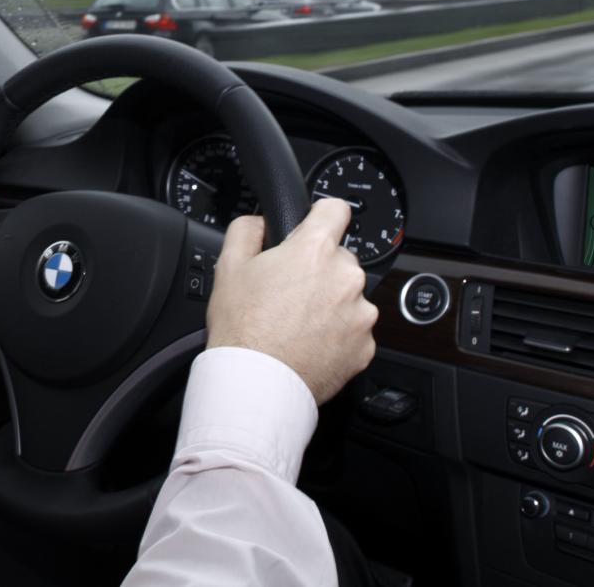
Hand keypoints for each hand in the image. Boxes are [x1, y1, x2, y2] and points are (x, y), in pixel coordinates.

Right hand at [205, 198, 376, 404]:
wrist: (256, 384)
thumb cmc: (243, 328)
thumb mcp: (228, 266)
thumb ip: (247, 230)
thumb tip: (260, 222)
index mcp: (315, 250)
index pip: (336, 209)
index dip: (321, 216)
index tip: (314, 227)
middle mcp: (346, 276)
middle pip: (340, 258)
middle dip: (320, 270)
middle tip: (291, 292)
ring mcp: (360, 313)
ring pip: (349, 296)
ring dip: (331, 303)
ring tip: (299, 324)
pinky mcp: (365, 346)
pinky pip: (355, 330)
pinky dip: (338, 335)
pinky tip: (311, 344)